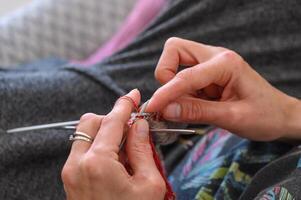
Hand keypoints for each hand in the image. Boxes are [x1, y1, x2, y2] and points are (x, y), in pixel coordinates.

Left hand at [62, 89, 165, 199]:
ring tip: (127, 148)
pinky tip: (117, 159)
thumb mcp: (149, 184)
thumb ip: (142, 149)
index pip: (111, 121)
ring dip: (106, 132)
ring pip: (85, 134)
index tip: (132, 96)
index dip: (124, 104)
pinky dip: (99, 145)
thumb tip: (139, 125)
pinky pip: (83, 149)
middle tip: (132, 127)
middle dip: (112, 118)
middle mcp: (78, 164)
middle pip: (92, 121)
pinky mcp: (71, 178)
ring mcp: (71, 172)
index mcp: (98, 163)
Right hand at [147, 37, 300, 140]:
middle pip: (174, 50)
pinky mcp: (206, 75)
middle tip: (171, 100)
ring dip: (173, 88)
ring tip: (187, 110)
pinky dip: (180, 95)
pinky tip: (194, 109)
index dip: (165, 92)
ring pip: (175, 64)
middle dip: (165, 75)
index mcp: (225, 63)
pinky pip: (183, 79)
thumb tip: (165, 111)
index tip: (152, 109)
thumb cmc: (264, 115)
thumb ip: (197, 112)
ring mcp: (209, 64)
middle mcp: (215, 57)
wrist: (280, 116)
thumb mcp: (232, 118)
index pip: (185, 75)